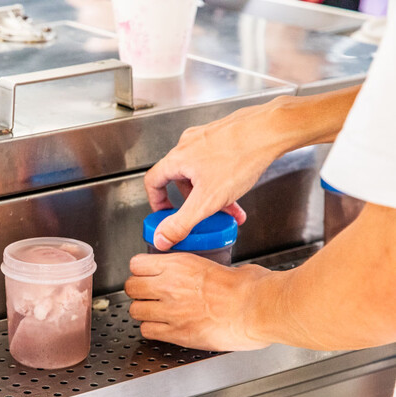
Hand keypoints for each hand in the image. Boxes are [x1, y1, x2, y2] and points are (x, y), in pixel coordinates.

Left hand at [125, 253, 272, 350]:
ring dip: (144, 312)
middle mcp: (169, 286)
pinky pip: (148, 331)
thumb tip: (209, 273)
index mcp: (179, 265)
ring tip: (156, 312)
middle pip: (131, 287)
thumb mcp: (223, 265)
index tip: (147, 274)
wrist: (259, 309)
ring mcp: (171, 311)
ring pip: (135, 311)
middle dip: (138, 292)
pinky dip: (153, 330)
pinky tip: (163, 327)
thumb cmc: (250, 287)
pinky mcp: (177, 333)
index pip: (137, 264)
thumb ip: (204, 269)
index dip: (140, 270)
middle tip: (148, 294)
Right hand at [145, 101, 288, 249]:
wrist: (273, 129)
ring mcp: (207, 138)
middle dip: (191, 201)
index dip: (155, 201)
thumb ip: (182, 222)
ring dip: (210, 192)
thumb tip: (162, 237)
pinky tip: (238, 188)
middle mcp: (189, 144)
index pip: (152, 181)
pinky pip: (216, 163)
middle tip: (200, 214)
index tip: (164, 213)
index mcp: (178, 158)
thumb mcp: (208, 200)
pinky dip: (223, 179)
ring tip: (227, 206)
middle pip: (179, 178)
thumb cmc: (243, 155)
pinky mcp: (224, 136)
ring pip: (200, 172)